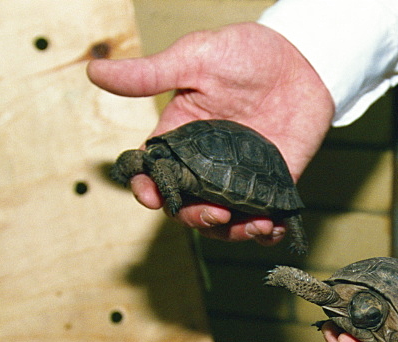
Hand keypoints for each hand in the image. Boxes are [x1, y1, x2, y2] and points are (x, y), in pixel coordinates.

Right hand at [87, 22, 333, 244]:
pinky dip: (268, 232)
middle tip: (213, 212)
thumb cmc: (246, 52)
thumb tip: (94, 71)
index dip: (148, 191)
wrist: (303, 57)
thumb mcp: (194, 58)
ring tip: (251, 226)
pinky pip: (266, 219)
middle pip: (187, 207)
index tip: (152, 197)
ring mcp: (240, 178)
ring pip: (225, 221)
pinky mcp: (273, 184)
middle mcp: (207, 165)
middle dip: (194, 218)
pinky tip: (273, 228)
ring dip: (233, 233)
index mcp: (180, 139)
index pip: (154, 175)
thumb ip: (149, 74)